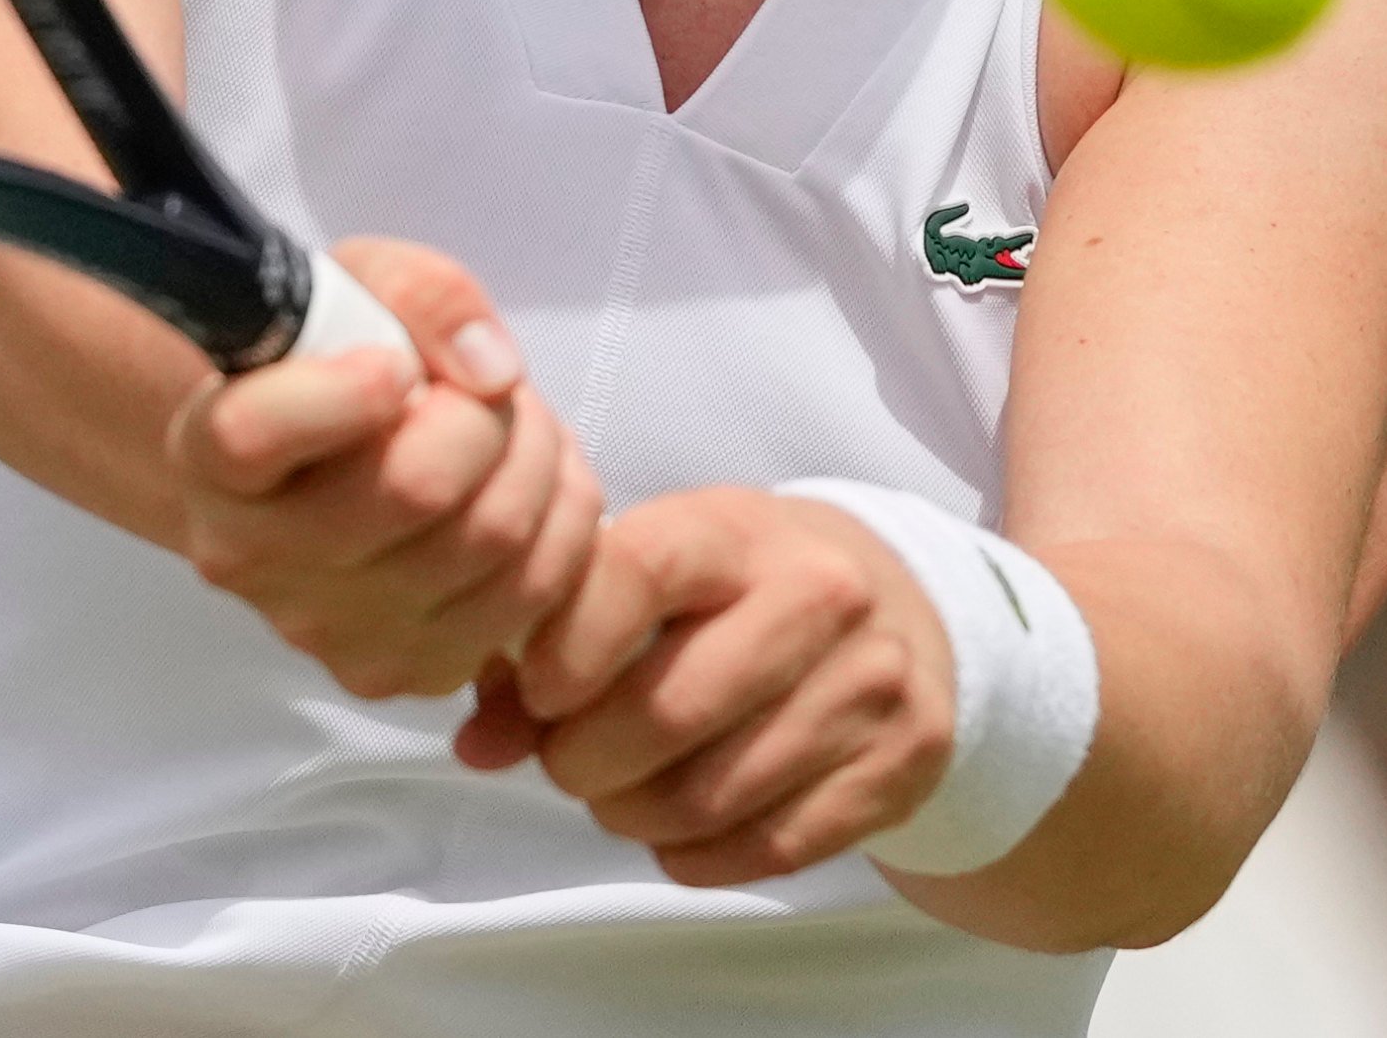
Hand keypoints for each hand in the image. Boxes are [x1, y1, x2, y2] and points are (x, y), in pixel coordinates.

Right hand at [163, 237, 603, 699]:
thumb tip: (491, 373)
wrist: (329, 463)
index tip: (390, 364)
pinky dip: (560, 524)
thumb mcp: (361, 287)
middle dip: (485, 414)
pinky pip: (533, 594)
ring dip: (537, 462)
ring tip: (511, 429)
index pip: (252, 436)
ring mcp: (330, 632)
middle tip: (483, 390)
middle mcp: (252, 560)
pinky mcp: (410, 670)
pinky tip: (529, 488)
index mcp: (210, 456)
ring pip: (492, 541)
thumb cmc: (340, 364)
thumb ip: (419, 294)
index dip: (342, 392)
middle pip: (414, 486)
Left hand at [459, 487, 957, 885]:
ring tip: (619, 799)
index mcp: (738, 530)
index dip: (566, 646)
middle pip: (670, 709)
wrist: (908, 611)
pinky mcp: (900, 764)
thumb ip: (551, 647)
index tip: (539, 691)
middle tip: (567, 766)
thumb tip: (478, 748)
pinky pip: (770, 847)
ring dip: (635, 817)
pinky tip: (680, 832)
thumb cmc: (744, 594)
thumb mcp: (658, 578)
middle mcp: (818, 595)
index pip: (635, 572)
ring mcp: (870, 683)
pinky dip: (699, 857)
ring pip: (713, 795)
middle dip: (586, 760)